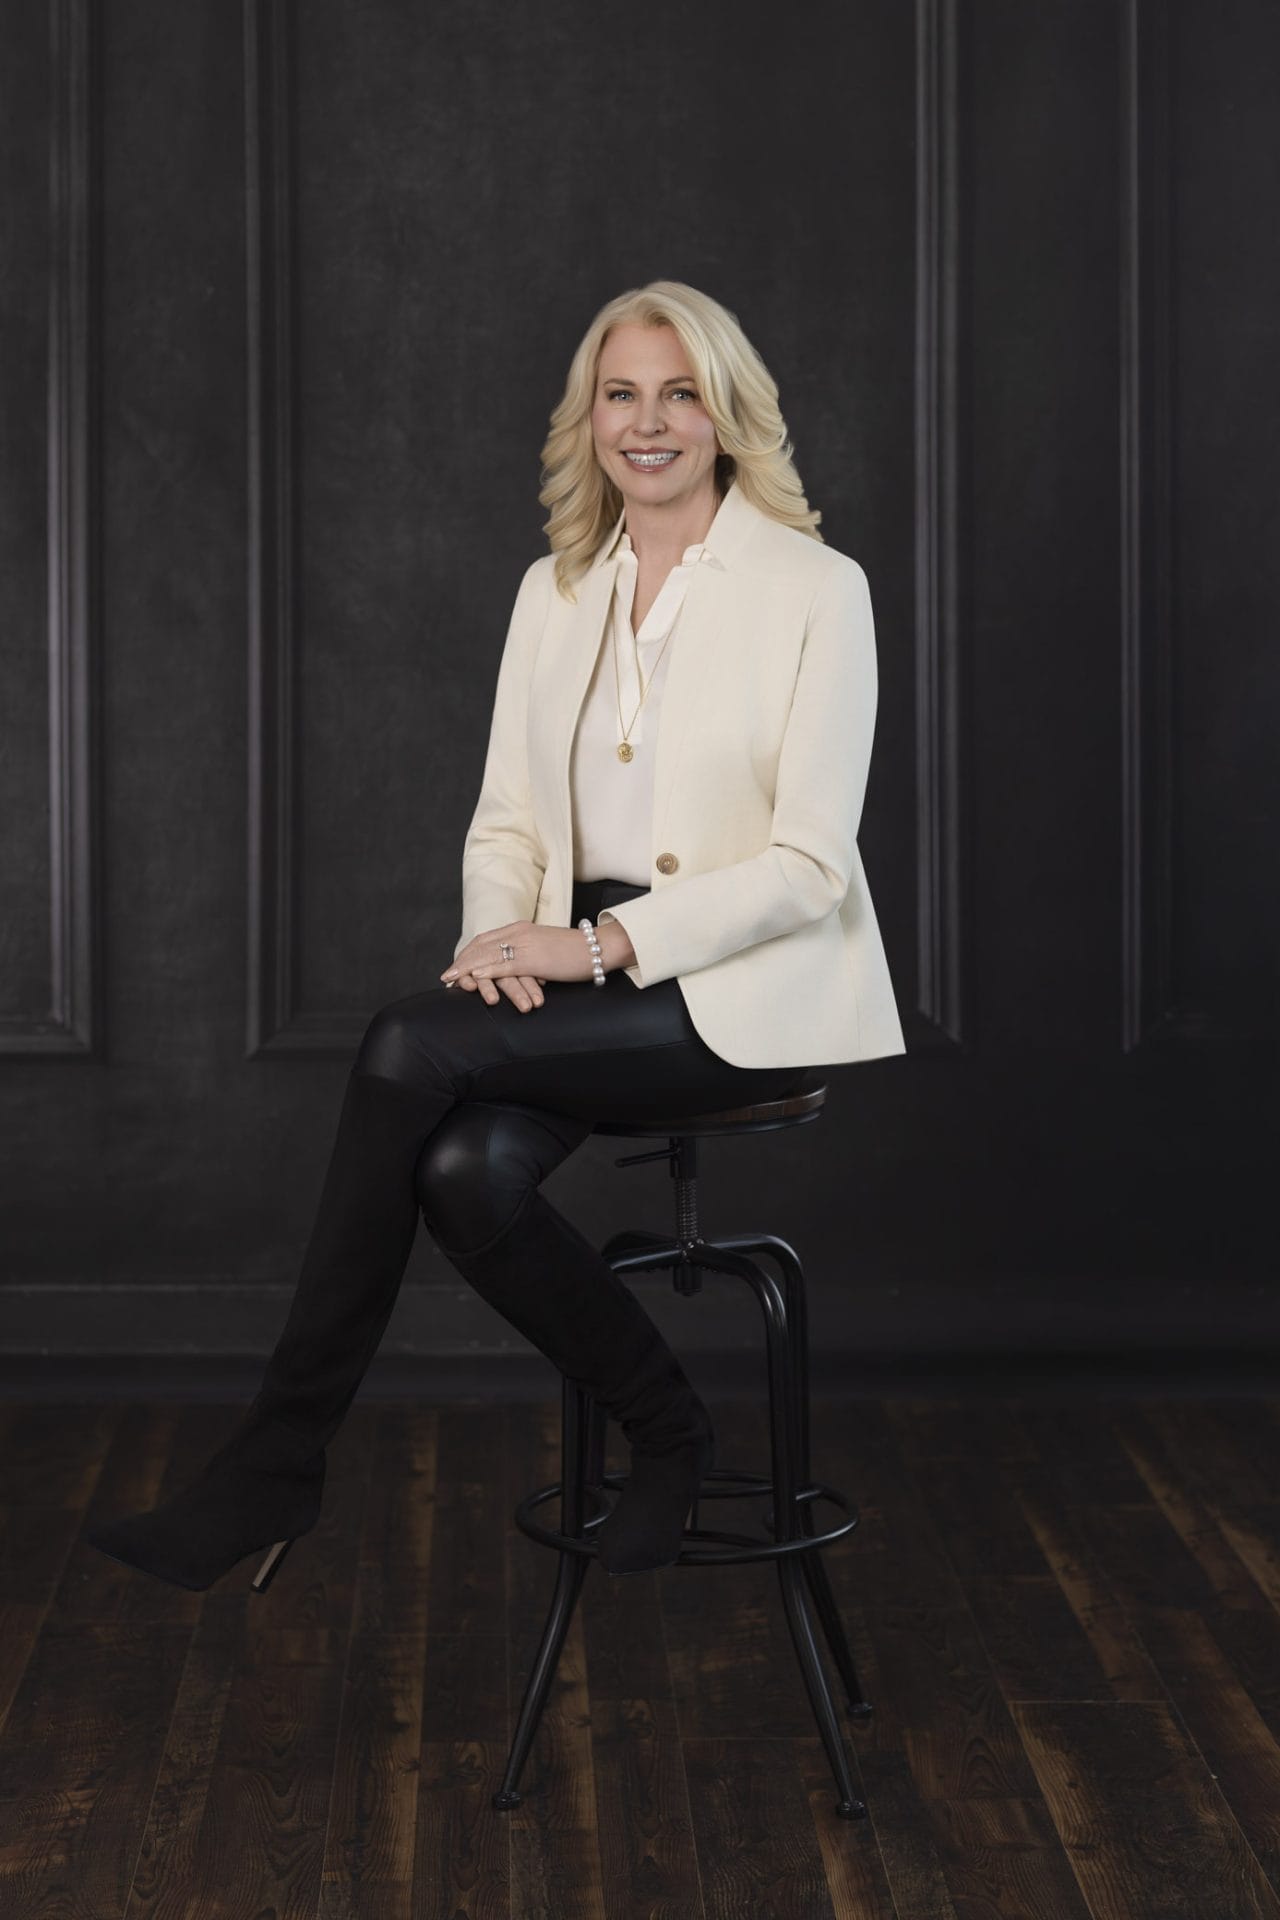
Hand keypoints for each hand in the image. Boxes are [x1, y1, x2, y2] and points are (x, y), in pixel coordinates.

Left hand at [442, 922, 595, 1010]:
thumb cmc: (576, 953)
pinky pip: (502, 965)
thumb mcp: (546, 950)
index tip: (456, 966)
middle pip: (481, 946)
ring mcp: (524, 944)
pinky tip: (472, 979)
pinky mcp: (532, 959)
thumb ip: (529, 956)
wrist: (598, 948)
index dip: (469, 953)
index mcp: (521, 929)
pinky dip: (484, 972)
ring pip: (487, 955)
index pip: (486, 940)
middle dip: (462, 962)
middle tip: (447, 977)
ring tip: (451, 980)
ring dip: (466, 969)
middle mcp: (519, 932)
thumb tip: (518, 971)